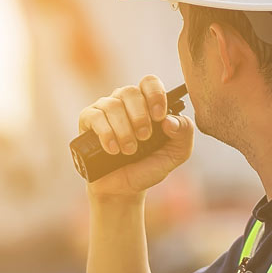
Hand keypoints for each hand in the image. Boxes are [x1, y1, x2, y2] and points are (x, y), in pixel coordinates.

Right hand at [77, 75, 193, 197]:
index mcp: (146, 103)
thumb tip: (169, 119)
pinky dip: (106, 134)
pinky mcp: (87, 121)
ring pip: (113, 105)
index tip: (159, 117)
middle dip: (140, 117)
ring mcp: (104, 110)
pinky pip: (95, 117)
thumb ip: (184, 133)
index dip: (155, 95)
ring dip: (124, 130)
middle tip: (144, 138)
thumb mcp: (176, 153)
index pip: (149, 82)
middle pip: (130, 91)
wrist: (123, 189)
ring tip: (129, 150)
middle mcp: (124, 102)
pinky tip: (113, 150)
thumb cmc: (148, 167)